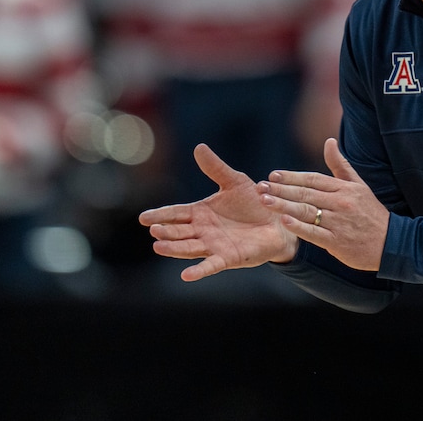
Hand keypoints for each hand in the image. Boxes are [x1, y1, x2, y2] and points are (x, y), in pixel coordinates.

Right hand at [138, 144, 298, 281]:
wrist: (279, 222)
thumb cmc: (255, 203)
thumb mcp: (235, 182)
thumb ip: (216, 168)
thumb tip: (199, 147)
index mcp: (201, 213)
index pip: (176, 214)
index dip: (160, 215)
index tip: (143, 218)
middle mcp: (203, 231)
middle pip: (179, 231)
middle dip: (166, 231)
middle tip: (153, 229)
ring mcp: (214, 246)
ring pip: (190, 248)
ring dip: (174, 248)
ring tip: (158, 246)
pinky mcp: (229, 258)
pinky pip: (212, 265)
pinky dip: (199, 271)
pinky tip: (185, 275)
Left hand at [258, 138, 389, 271]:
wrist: (392, 242)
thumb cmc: (371, 212)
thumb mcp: (359, 185)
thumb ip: (340, 165)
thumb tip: (328, 141)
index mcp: (344, 188)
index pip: (313, 179)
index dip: (292, 177)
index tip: (273, 175)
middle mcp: (340, 203)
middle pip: (306, 194)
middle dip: (281, 190)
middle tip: (261, 187)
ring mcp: (338, 223)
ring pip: (308, 211)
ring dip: (284, 206)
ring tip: (265, 201)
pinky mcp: (338, 242)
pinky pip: (315, 233)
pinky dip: (300, 227)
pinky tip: (285, 222)